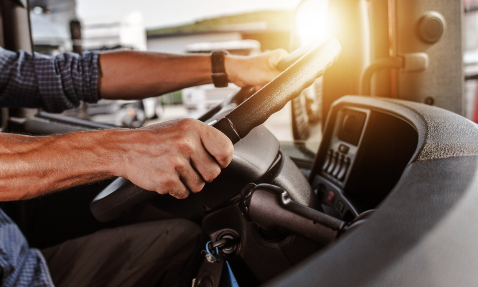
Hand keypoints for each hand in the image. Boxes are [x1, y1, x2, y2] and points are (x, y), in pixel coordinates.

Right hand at [115, 119, 233, 198]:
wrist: (125, 148)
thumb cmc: (155, 139)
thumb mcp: (181, 128)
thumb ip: (203, 139)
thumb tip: (224, 154)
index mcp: (193, 128)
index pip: (225, 148)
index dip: (223, 159)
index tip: (217, 161)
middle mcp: (186, 144)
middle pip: (213, 173)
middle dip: (203, 174)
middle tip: (188, 167)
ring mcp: (176, 162)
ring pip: (199, 185)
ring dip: (188, 182)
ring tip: (175, 170)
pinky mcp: (166, 179)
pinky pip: (184, 193)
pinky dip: (176, 190)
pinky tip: (167, 177)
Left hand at [225, 49, 288, 89]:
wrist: (234, 73)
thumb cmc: (248, 69)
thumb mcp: (269, 75)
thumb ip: (282, 78)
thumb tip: (293, 82)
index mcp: (280, 55)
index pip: (292, 66)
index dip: (288, 75)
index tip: (281, 80)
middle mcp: (277, 60)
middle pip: (284, 75)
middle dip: (275, 81)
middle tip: (268, 82)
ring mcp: (271, 67)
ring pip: (276, 81)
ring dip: (268, 84)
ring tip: (260, 83)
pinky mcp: (266, 74)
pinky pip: (270, 83)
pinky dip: (264, 85)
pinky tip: (257, 85)